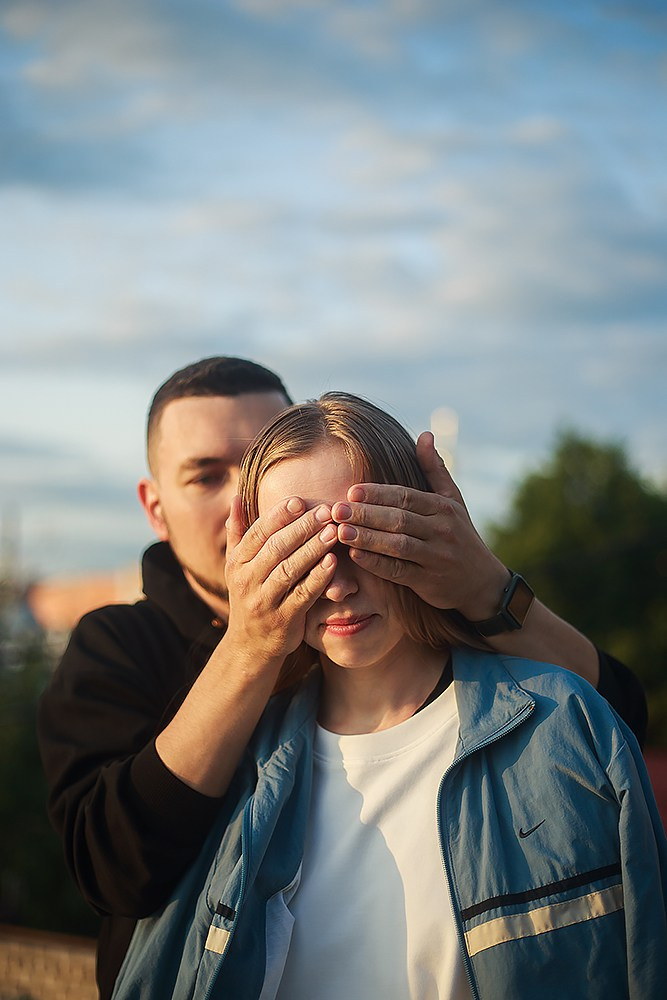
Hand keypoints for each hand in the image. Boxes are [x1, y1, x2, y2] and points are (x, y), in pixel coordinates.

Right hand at [224, 494, 337, 661]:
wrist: (250, 645)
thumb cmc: (249, 595)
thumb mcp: (236, 565)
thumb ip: (238, 532)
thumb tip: (236, 496)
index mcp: (237, 563)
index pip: (257, 534)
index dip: (278, 516)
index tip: (299, 501)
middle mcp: (247, 581)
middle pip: (276, 548)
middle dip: (302, 528)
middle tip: (326, 511)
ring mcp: (264, 601)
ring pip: (290, 570)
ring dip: (313, 549)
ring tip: (333, 531)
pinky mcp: (284, 619)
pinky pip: (303, 595)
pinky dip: (318, 577)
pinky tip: (333, 562)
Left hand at [331, 431, 508, 618]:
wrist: (483, 582)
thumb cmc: (461, 535)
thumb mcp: (454, 500)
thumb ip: (435, 469)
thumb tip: (425, 434)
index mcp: (443, 508)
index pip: (406, 497)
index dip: (378, 494)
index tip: (351, 492)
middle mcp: (441, 530)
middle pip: (399, 519)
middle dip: (366, 514)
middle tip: (336, 510)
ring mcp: (437, 557)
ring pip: (397, 545)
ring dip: (367, 538)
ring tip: (340, 532)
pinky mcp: (430, 582)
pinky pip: (400, 572)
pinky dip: (377, 564)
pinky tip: (356, 557)